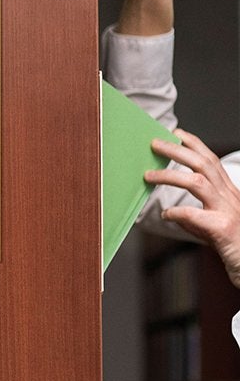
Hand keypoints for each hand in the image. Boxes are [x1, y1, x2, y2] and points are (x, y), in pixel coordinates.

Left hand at [146, 129, 239, 287]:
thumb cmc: (233, 247)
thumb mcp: (212, 228)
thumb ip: (194, 218)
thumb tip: (171, 213)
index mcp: (229, 194)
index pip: (211, 161)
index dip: (195, 144)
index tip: (176, 132)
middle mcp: (230, 198)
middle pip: (203, 164)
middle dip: (177, 150)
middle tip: (154, 143)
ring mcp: (228, 211)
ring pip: (198, 183)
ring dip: (170, 175)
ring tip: (148, 175)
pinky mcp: (224, 229)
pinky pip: (196, 215)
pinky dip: (177, 212)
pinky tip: (166, 215)